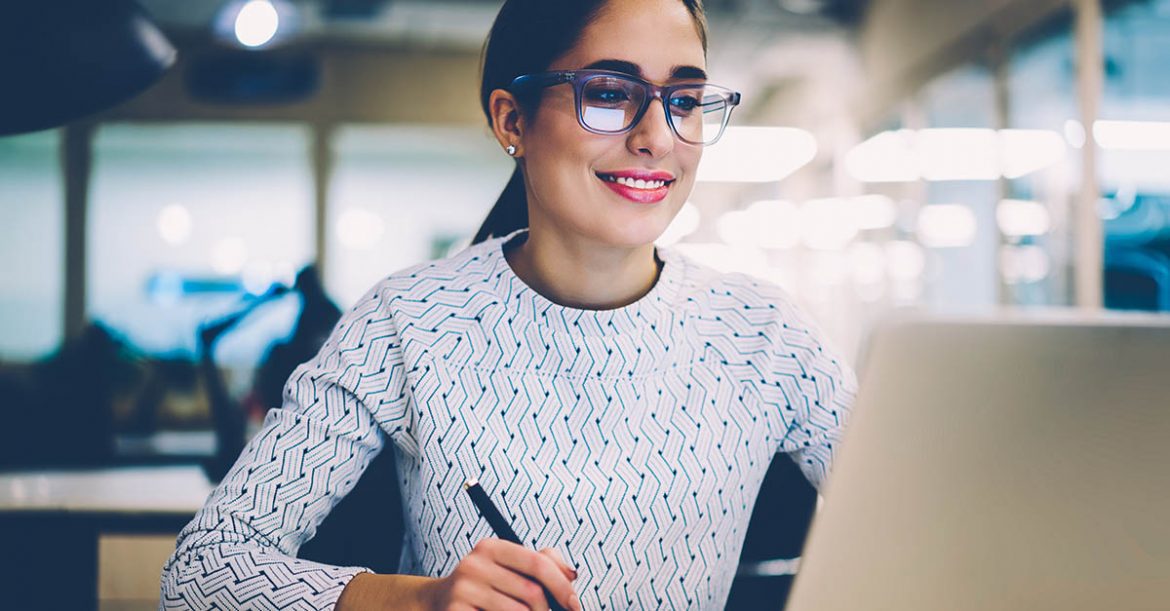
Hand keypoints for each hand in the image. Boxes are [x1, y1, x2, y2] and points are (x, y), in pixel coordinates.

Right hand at [424, 539, 581, 610]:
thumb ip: (544, 563)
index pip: (538, 562)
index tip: (574, 604)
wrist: (440, 602)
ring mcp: (463, 590)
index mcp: (491, 547)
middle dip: (545, 610)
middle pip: (532, 593)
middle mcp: (474, 564)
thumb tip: (572, 575)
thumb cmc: (487, 585)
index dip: (561, 585)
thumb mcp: (511, 567)